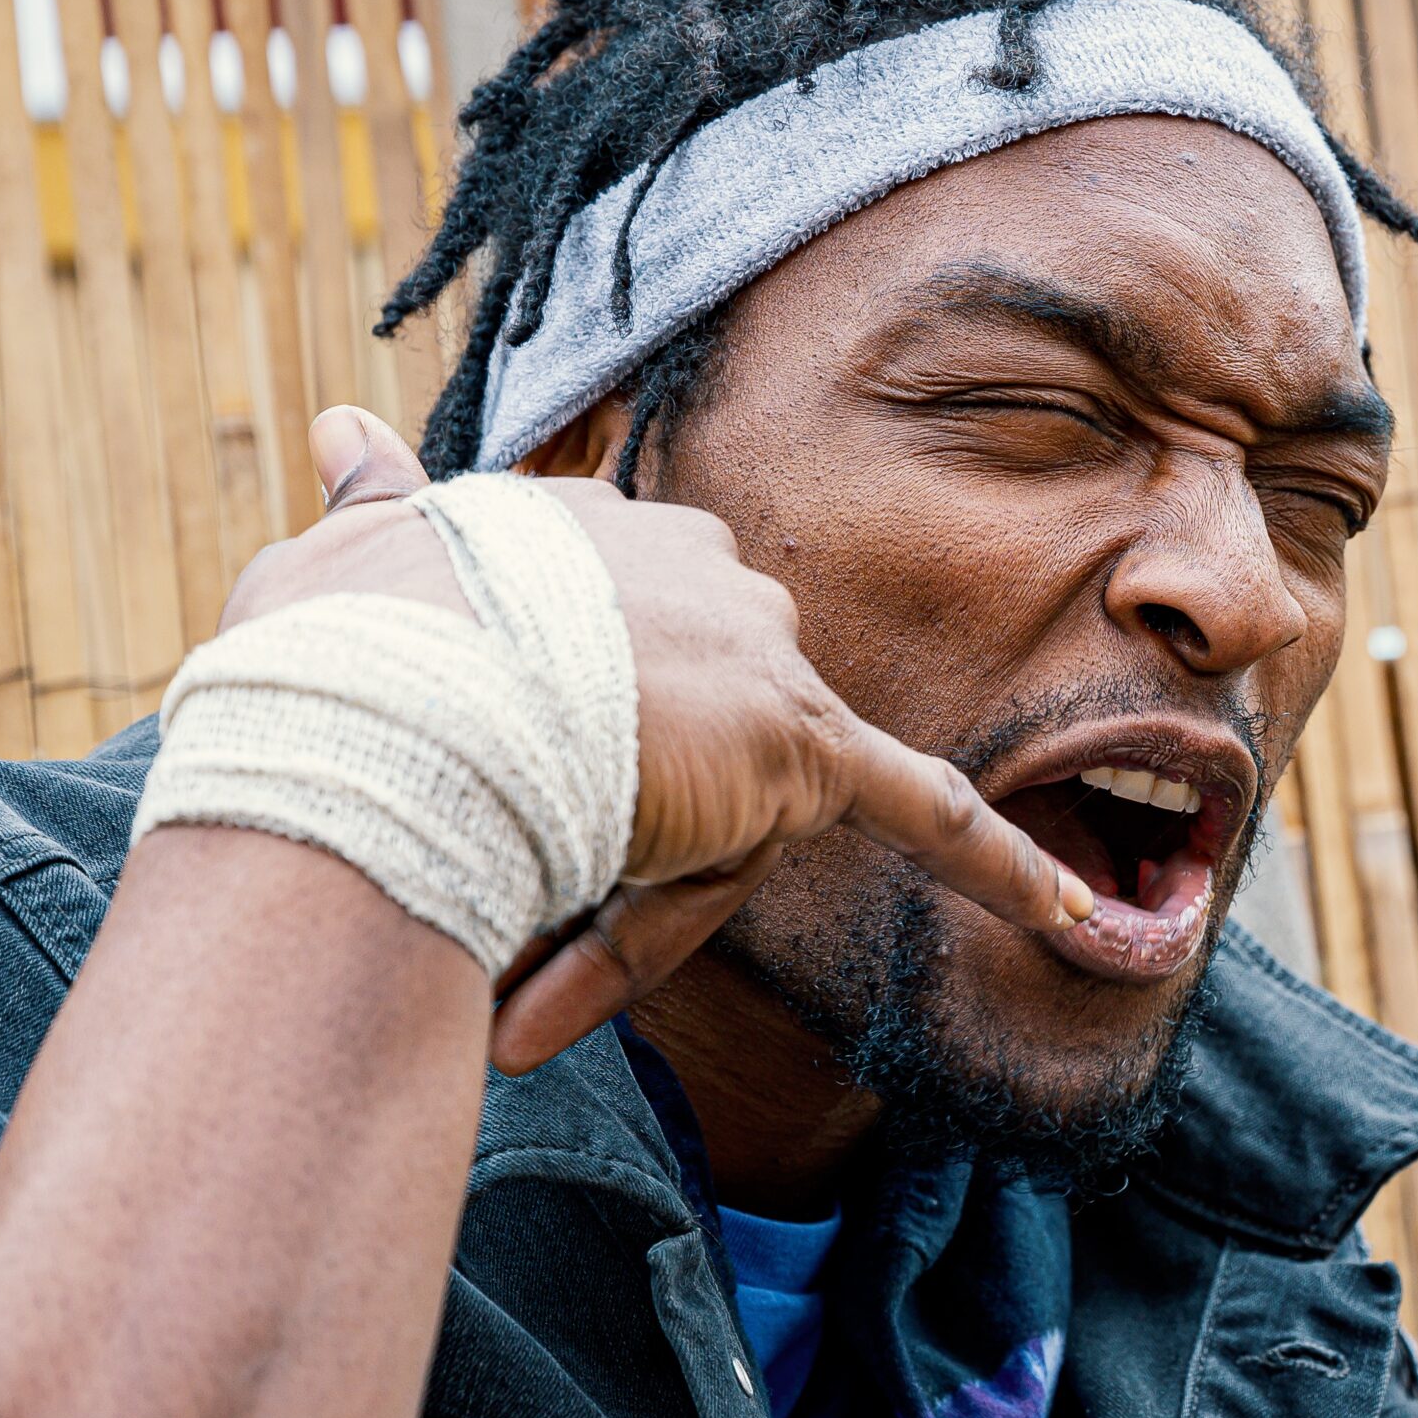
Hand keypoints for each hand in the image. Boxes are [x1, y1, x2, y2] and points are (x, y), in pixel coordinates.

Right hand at [223, 406, 1092, 1071]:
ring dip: (648, 897)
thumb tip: (345, 436)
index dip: (559, 742)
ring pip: (738, 805)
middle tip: (496, 910)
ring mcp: (755, 652)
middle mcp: (695, 567)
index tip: (486, 776)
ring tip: (538, 981)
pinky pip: (926, 810)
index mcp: (597, 525)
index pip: (619, 651)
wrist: (387, 693)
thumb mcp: (342, 567)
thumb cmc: (337, 650)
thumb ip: (378, 514)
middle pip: (691, 732)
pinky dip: (1002, 865)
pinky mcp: (796, 745)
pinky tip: (1080, 917)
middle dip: (609, 833)